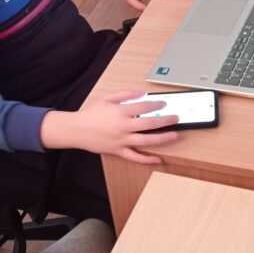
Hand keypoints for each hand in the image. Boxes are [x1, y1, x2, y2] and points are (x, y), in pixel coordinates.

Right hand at [40, 90, 178, 164]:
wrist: (77, 130)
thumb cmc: (91, 114)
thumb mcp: (107, 98)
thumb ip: (125, 94)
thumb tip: (142, 93)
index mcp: (120, 112)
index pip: (144, 107)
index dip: (156, 104)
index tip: (164, 103)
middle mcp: (123, 126)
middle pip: (149, 123)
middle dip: (165, 120)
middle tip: (176, 118)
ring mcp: (122, 140)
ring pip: (146, 140)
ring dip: (162, 138)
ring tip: (174, 135)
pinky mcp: (119, 151)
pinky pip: (136, 157)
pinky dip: (147, 159)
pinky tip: (158, 158)